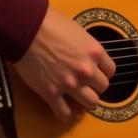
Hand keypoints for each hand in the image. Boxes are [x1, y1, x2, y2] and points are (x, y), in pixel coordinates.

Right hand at [13, 6, 115, 120]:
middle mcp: (86, 70)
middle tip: (88, 86)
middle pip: (102, 87)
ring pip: (91, 103)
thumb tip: (87, 56)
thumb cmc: (50, 24)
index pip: (110, 70)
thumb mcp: (78, 32)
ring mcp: (70, 83)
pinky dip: (64, 113)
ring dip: (86, 103)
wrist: (27, 28)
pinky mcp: (51, 92)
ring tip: (80, 101)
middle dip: (95, 87)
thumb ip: (86, 48)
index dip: (103, 72)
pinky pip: (64, 112)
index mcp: (95, 52)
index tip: (97, 74)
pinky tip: (63, 110)